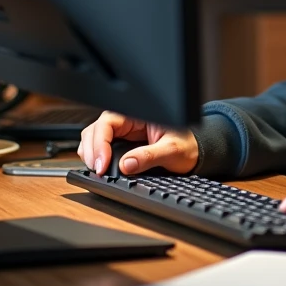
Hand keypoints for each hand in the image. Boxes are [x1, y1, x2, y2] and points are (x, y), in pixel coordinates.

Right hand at [78, 111, 198, 175]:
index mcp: (137, 114)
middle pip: (95, 130)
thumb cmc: (188, 145)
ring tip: (98, 170)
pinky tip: (101, 168)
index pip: (108, 122)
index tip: (101, 164)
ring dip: (91, 154)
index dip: (100, 143)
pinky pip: (100, 148)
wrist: (195, 152)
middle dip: (92, 150)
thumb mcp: (172, 150)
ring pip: (94, 138)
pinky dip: (95, 158)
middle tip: (98, 170)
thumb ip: (150, 156)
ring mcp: (122, 133)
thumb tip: (126, 165)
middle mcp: (127, 121)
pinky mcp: (121, 144)